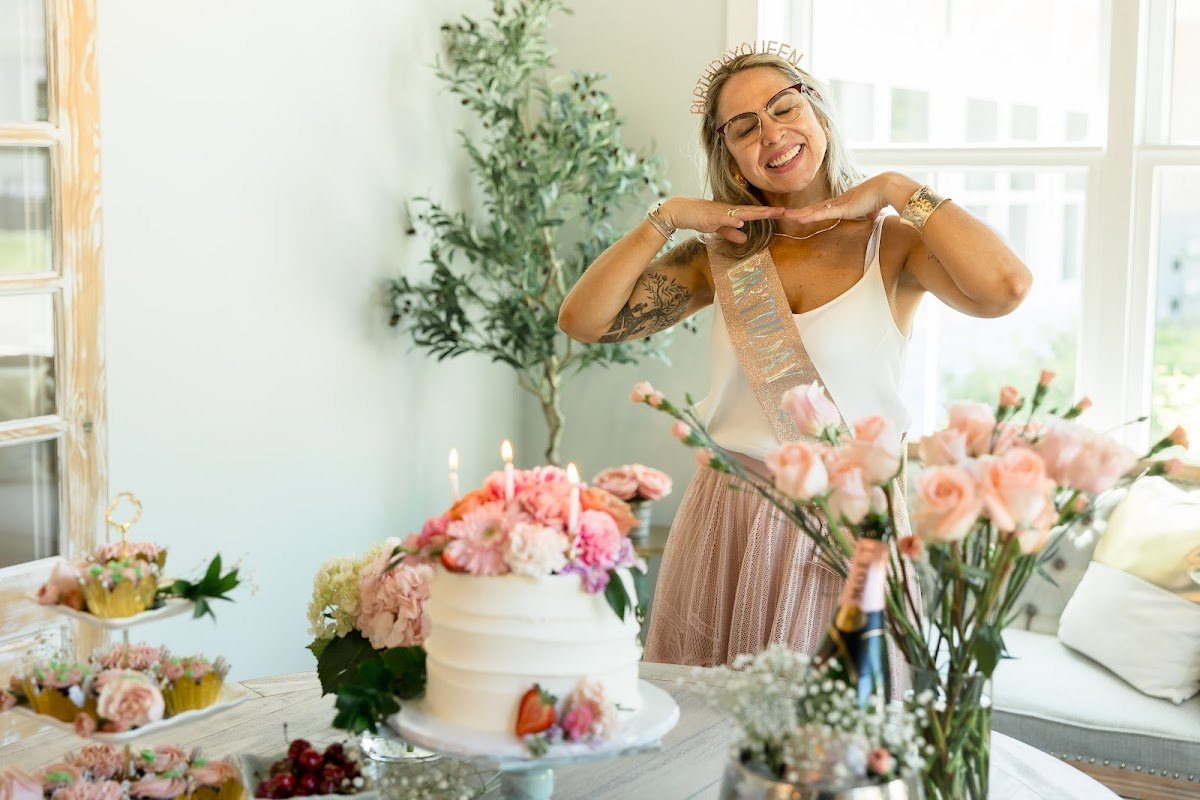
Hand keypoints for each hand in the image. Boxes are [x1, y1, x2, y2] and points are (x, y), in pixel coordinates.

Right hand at [661, 197, 793, 243]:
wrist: (679, 211)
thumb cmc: (698, 217)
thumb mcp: (718, 228)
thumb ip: (731, 233)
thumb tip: (745, 238)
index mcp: (732, 213)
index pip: (753, 213)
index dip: (768, 213)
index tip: (783, 213)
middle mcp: (729, 210)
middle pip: (752, 210)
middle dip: (768, 211)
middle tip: (785, 211)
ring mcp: (719, 212)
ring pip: (741, 212)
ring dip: (755, 213)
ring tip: (770, 213)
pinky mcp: (709, 216)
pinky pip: (722, 218)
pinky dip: (731, 220)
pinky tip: (740, 221)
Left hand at [791, 172, 919, 223]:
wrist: (888, 188)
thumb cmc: (881, 197)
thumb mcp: (871, 210)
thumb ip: (868, 213)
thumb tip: (872, 216)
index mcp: (841, 203)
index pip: (819, 209)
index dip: (806, 212)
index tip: (794, 214)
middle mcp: (836, 202)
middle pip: (810, 208)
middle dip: (794, 211)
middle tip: (778, 213)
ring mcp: (837, 204)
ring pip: (812, 210)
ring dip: (796, 214)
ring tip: (781, 215)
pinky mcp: (841, 207)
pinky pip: (821, 213)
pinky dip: (809, 216)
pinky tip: (797, 217)